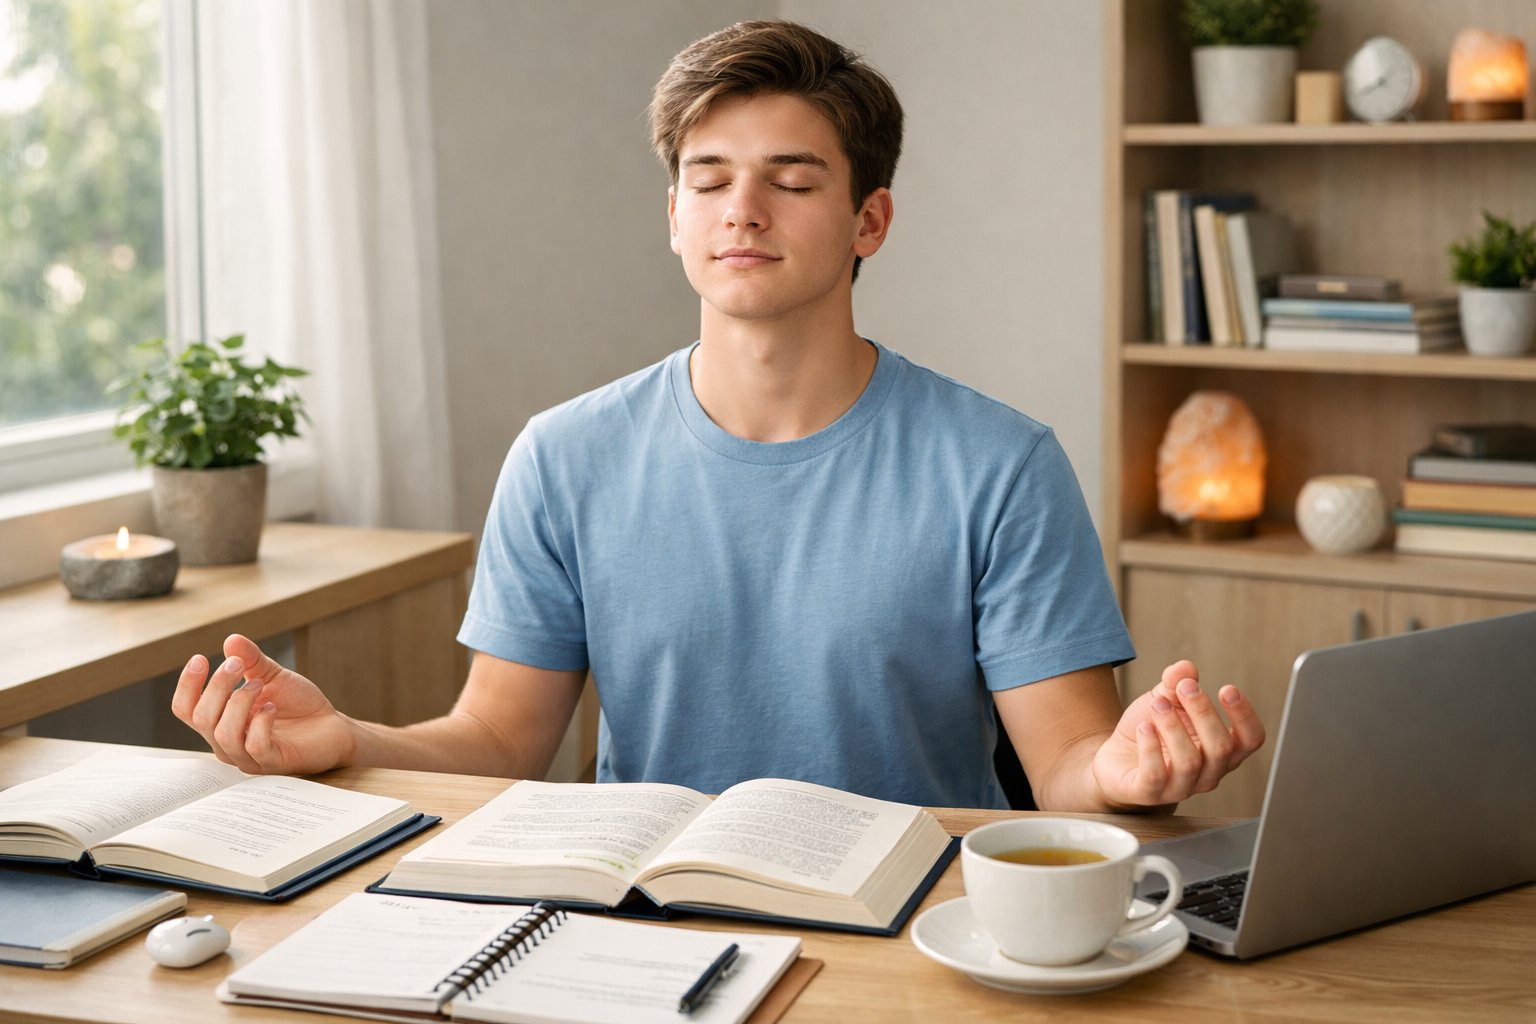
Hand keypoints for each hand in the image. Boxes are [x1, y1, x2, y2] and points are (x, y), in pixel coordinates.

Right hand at [171, 634, 356, 775]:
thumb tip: (230, 640)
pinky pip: (255, 746)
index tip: (200, 658)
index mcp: (220, 720)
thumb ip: (250, 660)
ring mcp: (248, 756)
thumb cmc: (297, 704)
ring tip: (260, 683)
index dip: (187, 684)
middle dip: (218, 685)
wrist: (333, 726)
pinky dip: (262, 722)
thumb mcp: (272, 676)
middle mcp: (227, 742)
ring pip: (224, 734)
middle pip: (202, 718)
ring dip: (239, 701)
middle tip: (238, 664)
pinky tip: (272, 706)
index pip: (185, 709)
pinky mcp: (273, 763)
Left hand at [1090, 660, 1264, 808]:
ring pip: (1189, 762)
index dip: (1245, 716)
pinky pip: (1156, 775)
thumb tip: (1185, 668)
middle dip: (1203, 712)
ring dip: (1173, 727)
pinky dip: (1150, 748)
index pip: (1250, 740)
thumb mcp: (1165, 700)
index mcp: (1222, 750)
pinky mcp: (1149, 793)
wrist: (1116, 759)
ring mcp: (1180, 787)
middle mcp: (1208, 773)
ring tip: (1158, 704)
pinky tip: (1144, 727)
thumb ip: (1176, 684)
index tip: (1227, 689)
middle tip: (1185, 686)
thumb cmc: (1153, 730)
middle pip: (1221, 748)